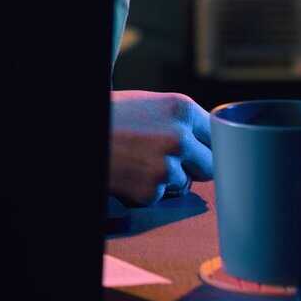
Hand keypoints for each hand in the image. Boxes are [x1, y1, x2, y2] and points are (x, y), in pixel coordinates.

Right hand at [109, 91, 213, 205]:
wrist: (82, 134)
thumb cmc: (113, 117)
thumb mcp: (151, 105)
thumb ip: (182, 121)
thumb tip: (210, 143)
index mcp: (182, 108)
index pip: (217, 136)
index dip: (206, 146)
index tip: (201, 151)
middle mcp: (179, 136)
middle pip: (210, 165)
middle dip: (192, 167)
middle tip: (166, 159)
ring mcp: (166, 165)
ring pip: (184, 183)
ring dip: (166, 179)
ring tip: (139, 162)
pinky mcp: (151, 190)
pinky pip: (160, 196)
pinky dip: (146, 190)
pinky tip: (129, 173)